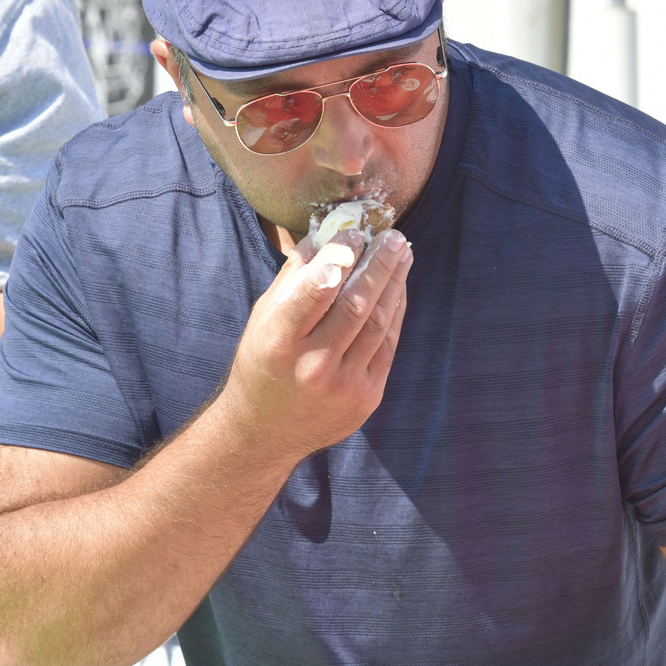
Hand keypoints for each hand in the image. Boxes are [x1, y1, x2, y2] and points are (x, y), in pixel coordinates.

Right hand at [215, 228, 413, 462]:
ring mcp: (343, 385)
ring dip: (395, 282)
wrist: (265, 433)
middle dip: (379, 264)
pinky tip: (398, 288)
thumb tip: (326, 234)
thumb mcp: (264, 319)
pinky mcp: (366, 398)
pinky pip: (388, 345)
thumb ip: (294, 278)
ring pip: (379, 322)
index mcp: (279, 341)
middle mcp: (312, 365)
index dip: (340, 257)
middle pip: (356, 304)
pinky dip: (395, 311)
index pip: (315, 291)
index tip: (356, 233)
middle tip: (393, 236)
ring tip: (402, 254)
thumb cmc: (263, 363)